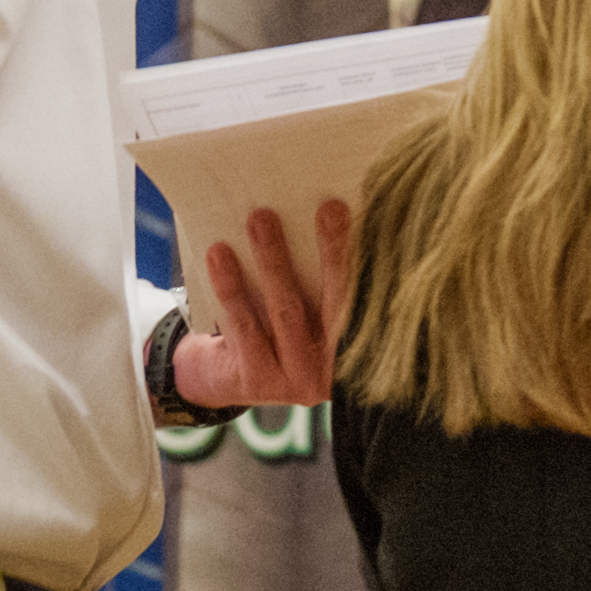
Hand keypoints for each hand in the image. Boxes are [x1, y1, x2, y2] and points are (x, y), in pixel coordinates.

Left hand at [173, 201, 353, 411]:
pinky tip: (220, 255)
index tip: (366, 220)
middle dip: (334, 253)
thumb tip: (339, 216)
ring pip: (286, 313)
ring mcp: (298, 381)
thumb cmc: (284, 326)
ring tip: (261, 219)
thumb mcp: (317, 313)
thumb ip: (331, 284)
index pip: (371, 302)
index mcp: (363, 351)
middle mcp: (338, 372)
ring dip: (274, 262)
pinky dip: (232, 287)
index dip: (367, 260)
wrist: (226, 377)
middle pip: (338, 305)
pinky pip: (245, 327)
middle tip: (329, 209)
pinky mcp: (258, 382)